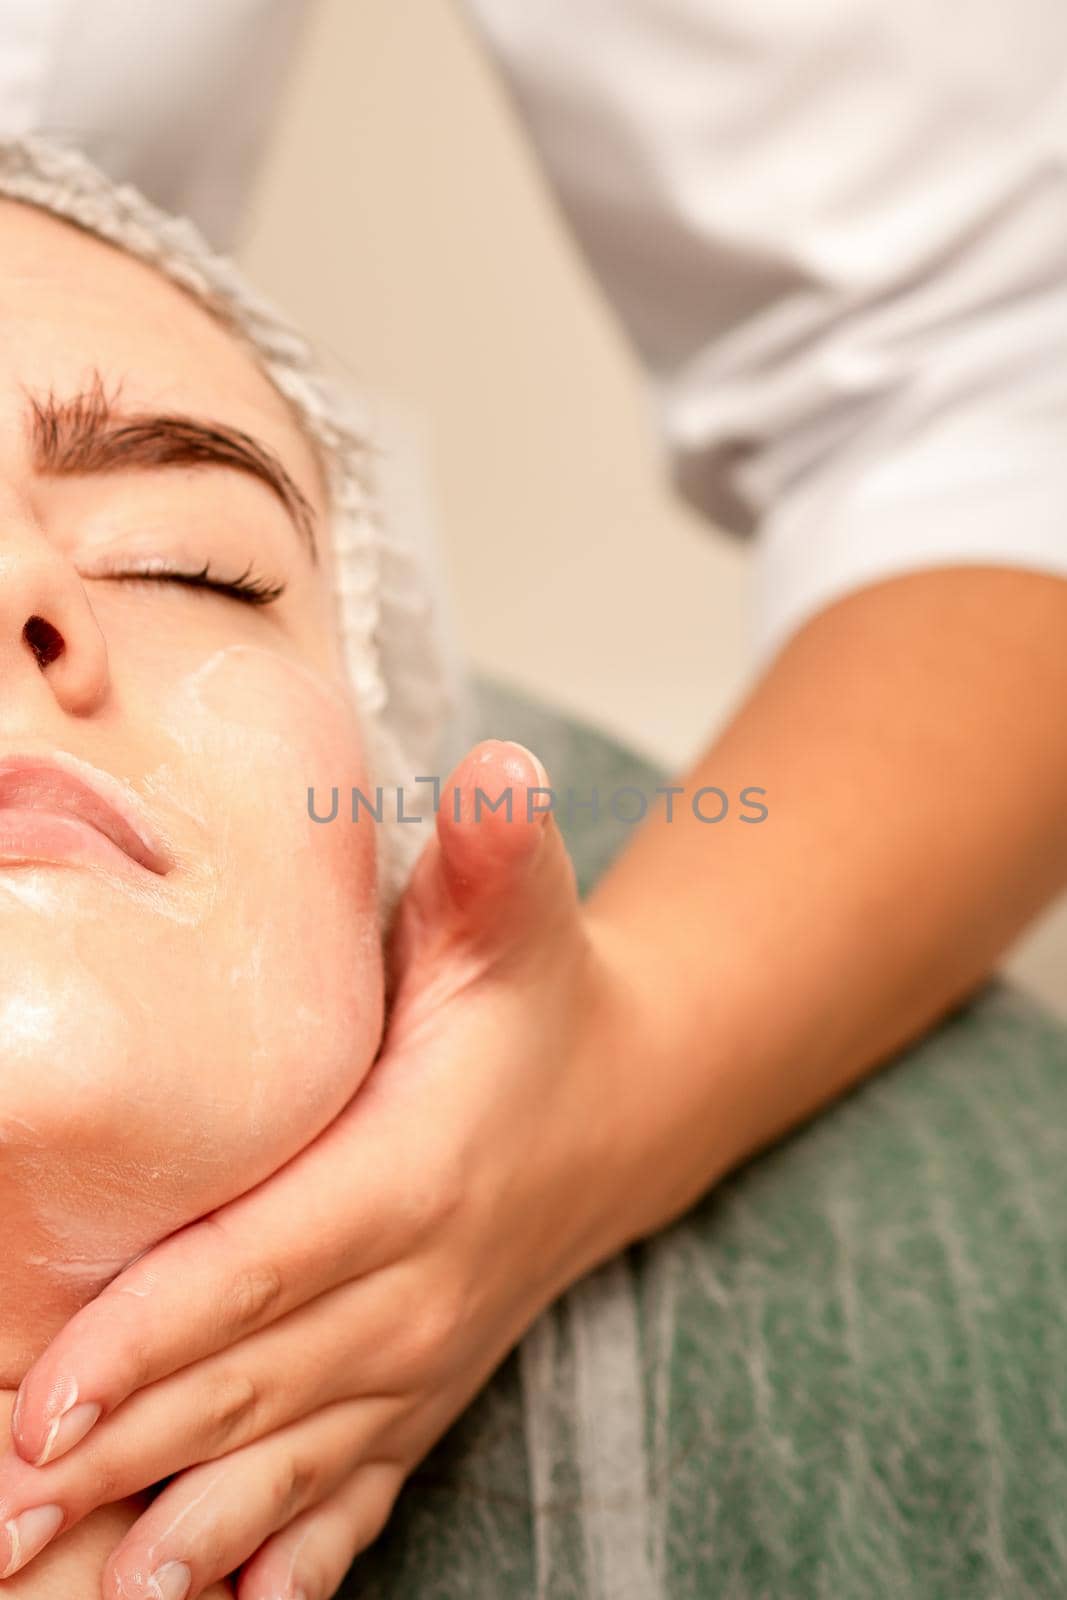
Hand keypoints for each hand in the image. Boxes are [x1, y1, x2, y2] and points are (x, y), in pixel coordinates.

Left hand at [0, 740, 642, 1598]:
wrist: (627, 1098)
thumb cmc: (543, 998)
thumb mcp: (520, 912)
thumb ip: (499, 852)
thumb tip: (502, 773)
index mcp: (421, 1167)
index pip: (274, 1259)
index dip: (167, 1328)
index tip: (55, 1393)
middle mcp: (424, 1283)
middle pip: (261, 1379)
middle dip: (129, 1452)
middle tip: (4, 1516)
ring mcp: (429, 1350)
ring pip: (297, 1453)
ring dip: (188, 1527)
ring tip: (87, 1593)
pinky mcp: (429, 1384)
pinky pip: (360, 1486)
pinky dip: (296, 1554)